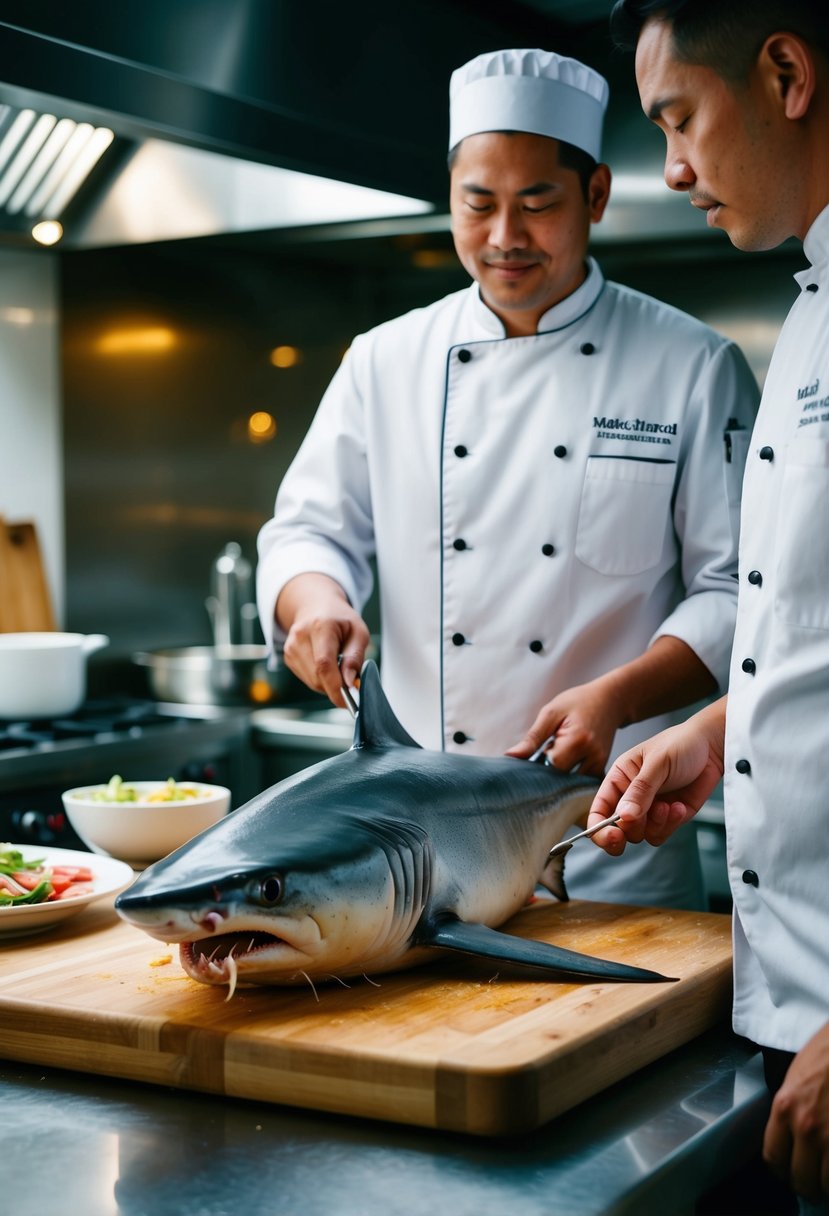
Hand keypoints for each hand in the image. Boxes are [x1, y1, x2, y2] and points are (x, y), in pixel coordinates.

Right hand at [277, 573, 370, 706]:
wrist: (315, 606)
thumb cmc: (340, 619)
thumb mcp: (359, 632)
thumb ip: (356, 657)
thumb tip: (350, 683)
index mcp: (320, 627)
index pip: (324, 664)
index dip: (335, 687)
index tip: (348, 702)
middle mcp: (300, 637)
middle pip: (317, 677)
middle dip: (336, 686)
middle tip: (351, 680)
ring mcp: (290, 647)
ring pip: (312, 682)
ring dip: (328, 682)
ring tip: (338, 664)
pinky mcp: (287, 657)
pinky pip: (307, 679)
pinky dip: (320, 678)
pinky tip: (325, 663)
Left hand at [505, 678, 623, 776]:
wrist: (610, 700)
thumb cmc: (578, 702)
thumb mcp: (551, 713)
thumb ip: (532, 738)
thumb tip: (510, 757)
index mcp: (578, 740)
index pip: (551, 766)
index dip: (539, 763)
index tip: (537, 752)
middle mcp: (593, 755)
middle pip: (561, 779)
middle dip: (548, 771)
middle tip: (545, 753)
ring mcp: (600, 763)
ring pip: (571, 784)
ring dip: (560, 775)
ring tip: (558, 754)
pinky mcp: (602, 768)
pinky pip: (581, 782)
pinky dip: (570, 776)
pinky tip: (566, 762)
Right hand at [585, 698, 726, 854]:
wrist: (713, 747)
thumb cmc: (680, 744)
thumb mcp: (657, 763)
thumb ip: (640, 791)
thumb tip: (623, 817)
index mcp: (619, 779)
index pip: (599, 810)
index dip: (599, 828)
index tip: (613, 836)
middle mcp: (630, 797)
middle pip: (618, 829)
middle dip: (631, 829)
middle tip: (643, 819)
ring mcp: (650, 810)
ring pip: (641, 836)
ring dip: (655, 825)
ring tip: (668, 806)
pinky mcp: (669, 818)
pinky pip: (662, 834)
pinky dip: (671, 824)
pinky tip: (680, 806)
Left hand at [764, 1023, 828, 1201]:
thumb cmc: (827, 1053)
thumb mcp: (795, 1077)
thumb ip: (790, 1109)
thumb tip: (792, 1138)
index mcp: (785, 1106)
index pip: (773, 1156)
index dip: (782, 1169)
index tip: (789, 1171)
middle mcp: (806, 1126)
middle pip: (800, 1178)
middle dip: (806, 1184)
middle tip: (812, 1182)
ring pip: (825, 1185)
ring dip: (827, 1186)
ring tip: (827, 1178)